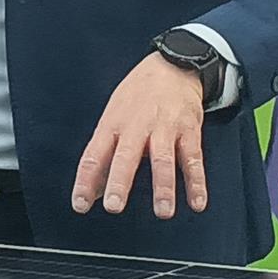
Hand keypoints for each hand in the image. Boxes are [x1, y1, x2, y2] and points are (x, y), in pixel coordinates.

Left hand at [72, 52, 209, 219]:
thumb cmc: (136, 97)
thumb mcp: (113, 117)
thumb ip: (104, 155)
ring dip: (163, 187)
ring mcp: (164, 128)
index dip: (85, 181)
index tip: (80, 205)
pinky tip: (197, 202)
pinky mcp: (189, 131)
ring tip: (163, 212)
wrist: (172, 66)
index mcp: (112, 124)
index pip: (93, 155)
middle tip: (114, 206)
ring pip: (163, 159)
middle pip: (126, 156)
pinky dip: (197, 182)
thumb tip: (93, 191)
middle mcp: (136, 126)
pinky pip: (193, 159)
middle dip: (120, 182)